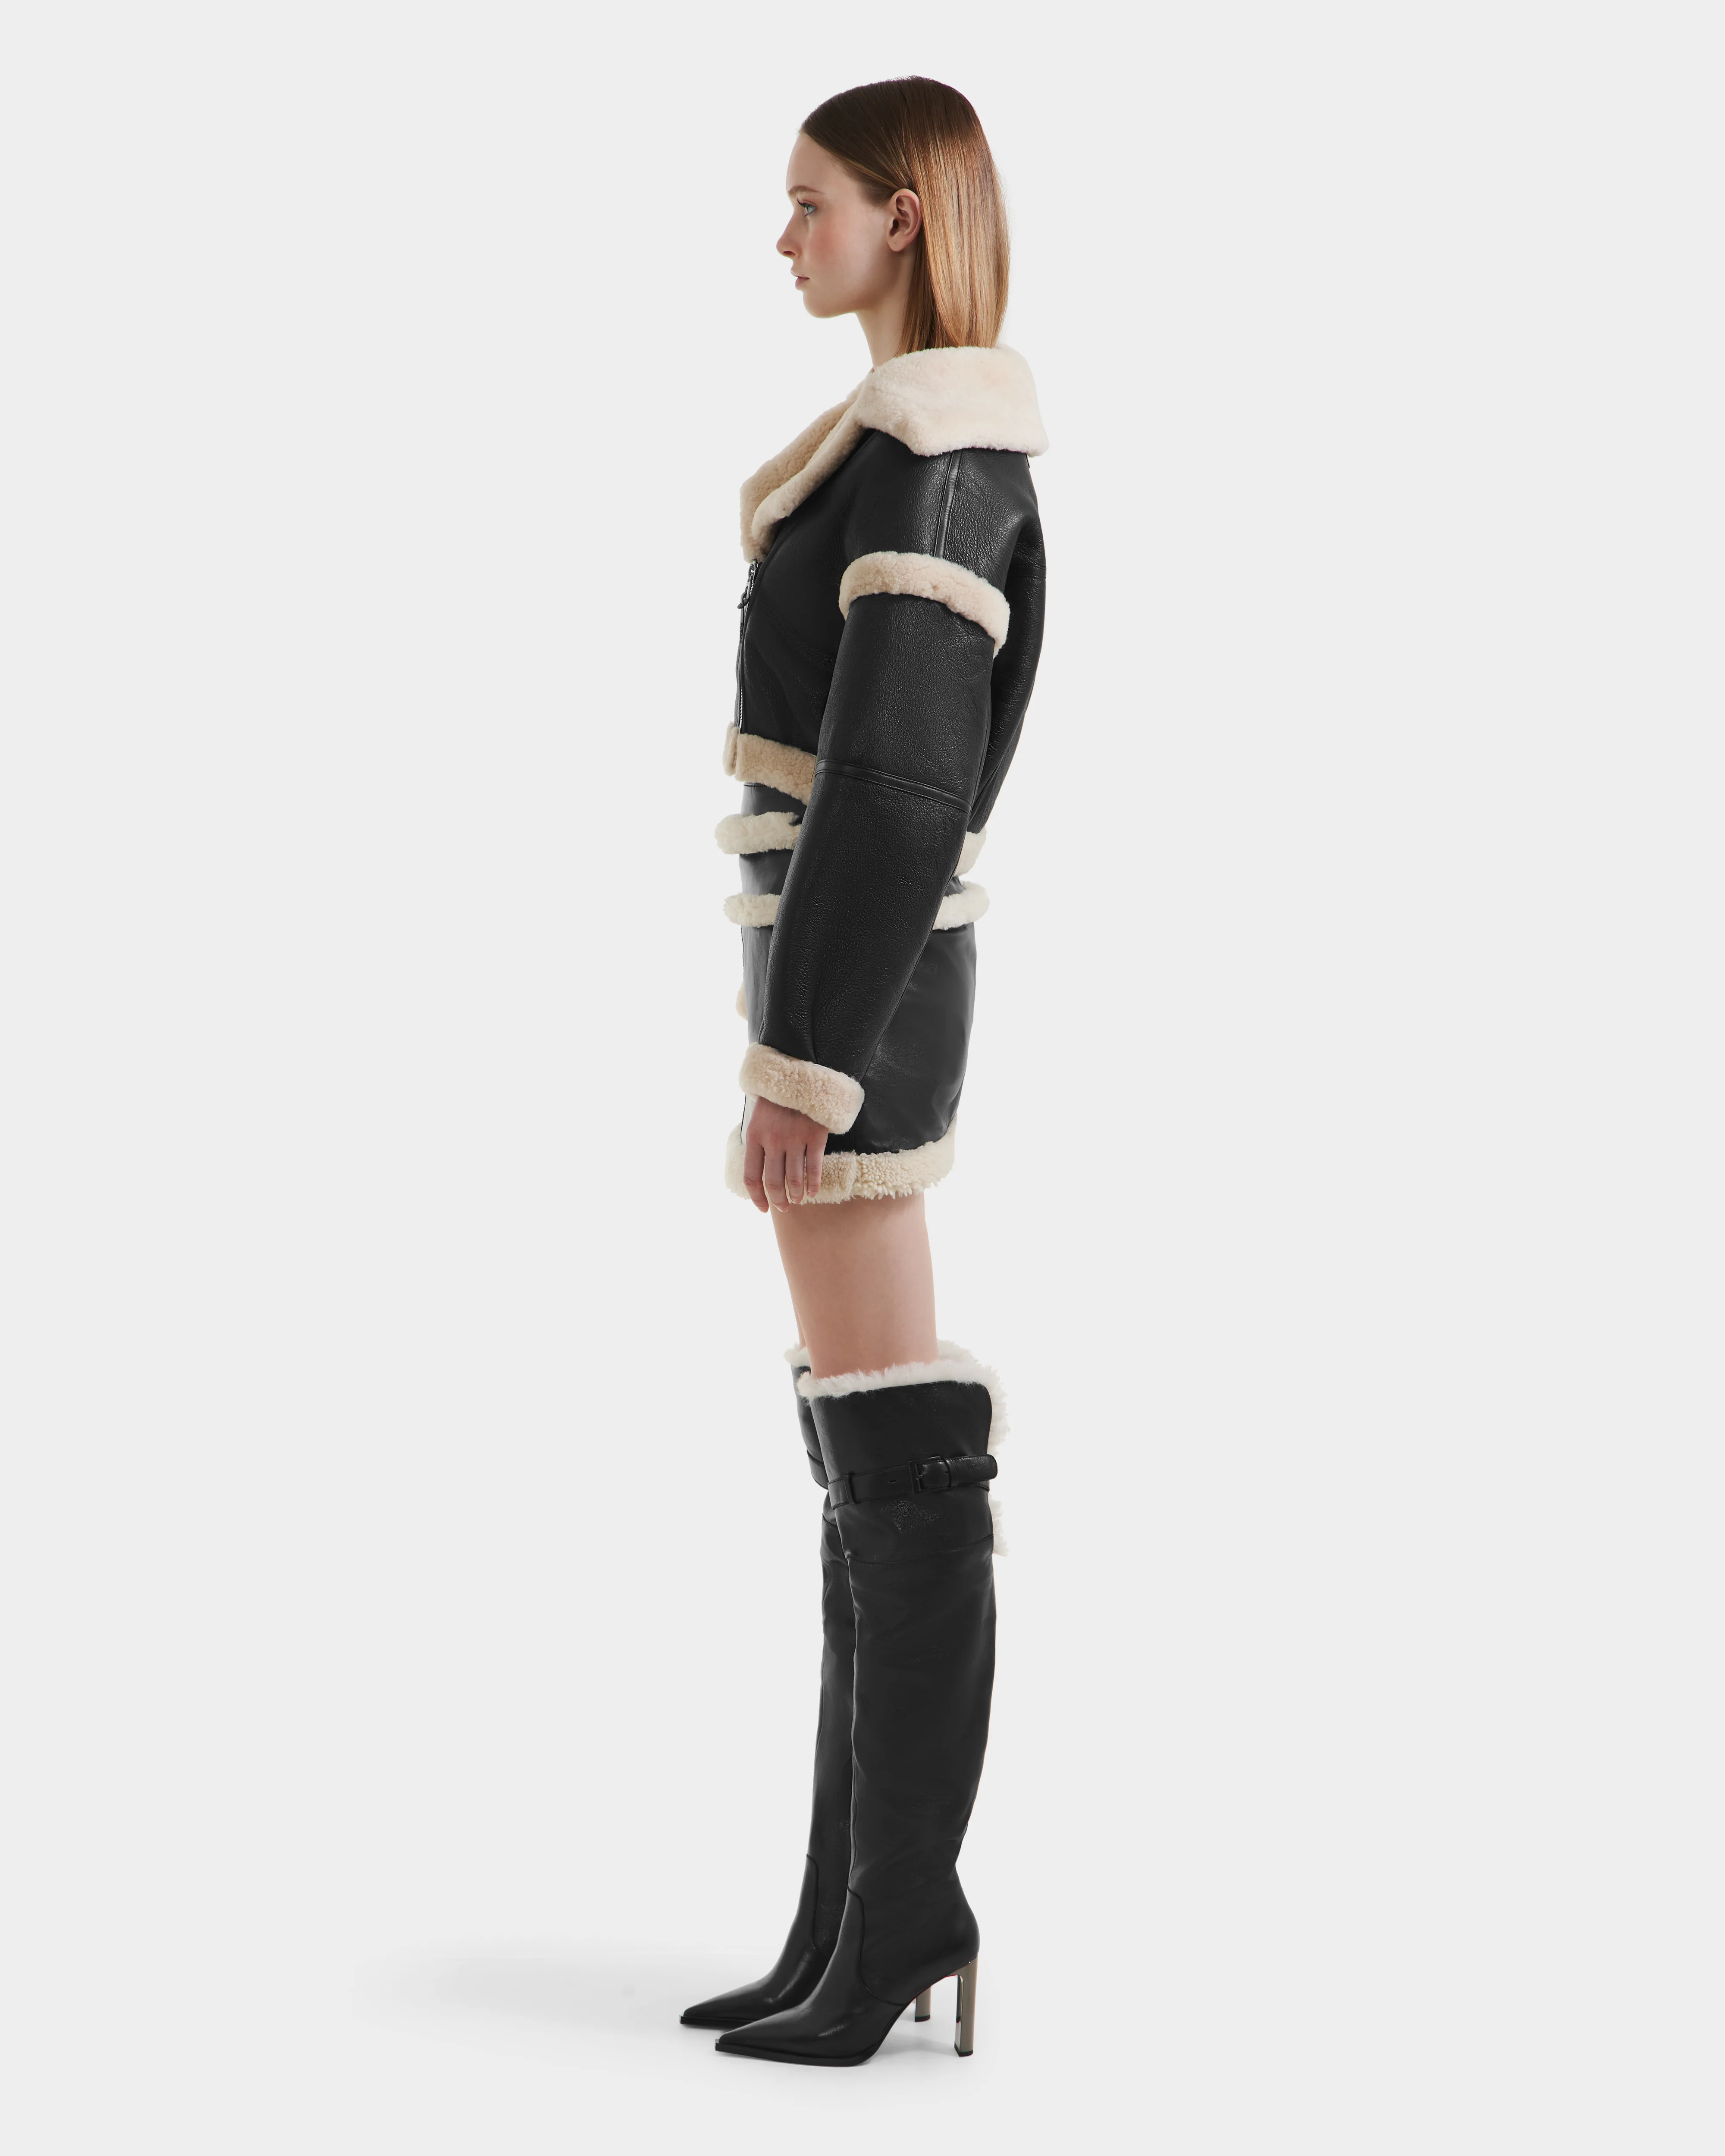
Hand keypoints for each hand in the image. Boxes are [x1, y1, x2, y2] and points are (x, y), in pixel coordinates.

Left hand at [743, 1093, 828, 1211]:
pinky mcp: (814, 1137)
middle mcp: (773, 1141)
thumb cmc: (777, 1098)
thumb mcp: (758, 1116)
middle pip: (773, 1182)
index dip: (757, 1197)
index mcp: (754, 1137)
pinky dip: (813, 1185)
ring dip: (795, 1194)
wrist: (800, 1072)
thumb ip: (758, 1140)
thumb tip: (759, 1168)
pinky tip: (812, 1193)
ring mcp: (794, 1140)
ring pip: (794, 1179)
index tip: (763, 1208)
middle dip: (778, 1200)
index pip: (752, 1176)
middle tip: (783, 1207)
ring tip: (797, 1200)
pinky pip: (814, 1168)